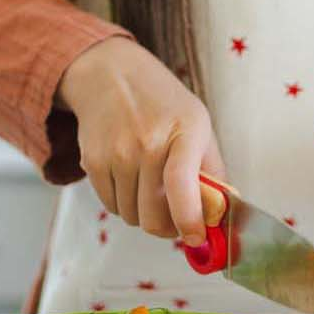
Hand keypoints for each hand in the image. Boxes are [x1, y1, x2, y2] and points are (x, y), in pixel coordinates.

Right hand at [58, 37, 226, 242]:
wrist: (110, 75)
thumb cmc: (162, 103)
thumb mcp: (198, 123)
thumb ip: (212, 170)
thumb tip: (221, 215)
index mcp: (183, 131)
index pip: (182, 185)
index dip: (189, 220)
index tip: (197, 238)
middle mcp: (146, 143)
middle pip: (152, 215)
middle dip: (167, 228)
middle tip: (175, 221)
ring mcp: (116, 153)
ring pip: (131, 216)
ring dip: (144, 214)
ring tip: (151, 190)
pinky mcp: (92, 161)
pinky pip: (110, 206)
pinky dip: (123, 205)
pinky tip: (131, 182)